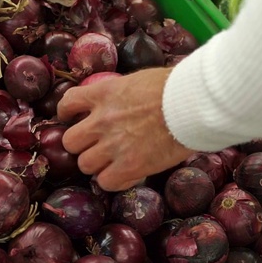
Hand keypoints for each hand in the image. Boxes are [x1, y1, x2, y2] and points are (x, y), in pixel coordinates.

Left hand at [57, 67, 195, 190]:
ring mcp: (114, 144)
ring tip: (113, 162)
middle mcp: (102, 120)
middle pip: (70, 141)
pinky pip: (106, 182)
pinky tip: (125, 174)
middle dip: (82, 144)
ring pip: (85, 165)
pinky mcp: (130, 165)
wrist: (194, 103)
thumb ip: (122, 94)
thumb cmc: (175, 87)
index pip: (68, 102)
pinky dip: (113, 180)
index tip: (73, 118)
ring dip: (97, 165)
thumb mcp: (139, 80)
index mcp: (104, 93)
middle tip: (96, 145)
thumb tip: (121, 102)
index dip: (67, 113)